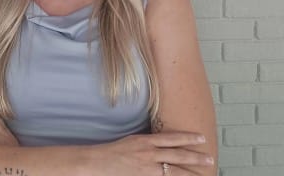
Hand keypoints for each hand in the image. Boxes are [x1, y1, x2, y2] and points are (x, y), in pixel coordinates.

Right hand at [87, 132, 213, 175]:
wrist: (98, 161)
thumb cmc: (114, 151)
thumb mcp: (133, 140)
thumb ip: (148, 143)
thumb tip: (162, 144)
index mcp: (146, 140)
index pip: (172, 138)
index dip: (188, 138)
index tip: (201, 138)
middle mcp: (149, 153)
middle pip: (177, 155)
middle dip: (195, 157)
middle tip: (210, 158)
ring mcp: (147, 168)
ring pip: (174, 170)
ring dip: (190, 172)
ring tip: (204, 173)